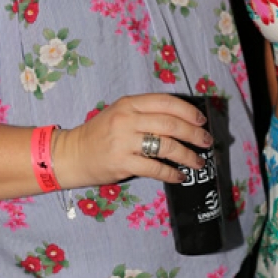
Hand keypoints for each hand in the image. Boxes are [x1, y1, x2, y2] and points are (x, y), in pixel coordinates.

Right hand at [53, 94, 212, 187]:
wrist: (71, 154)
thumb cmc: (99, 134)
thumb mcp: (120, 114)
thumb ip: (145, 114)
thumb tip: (182, 122)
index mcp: (129, 104)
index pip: (165, 102)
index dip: (188, 110)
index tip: (201, 120)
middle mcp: (127, 119)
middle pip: (171, 124)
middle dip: (194, 134)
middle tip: (206, 142)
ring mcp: (124, 141)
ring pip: (166, 146)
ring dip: (188, 155)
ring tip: (198, 162)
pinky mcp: (122, 163)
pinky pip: (155, 168)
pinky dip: (171, 173)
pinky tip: (179, 176)